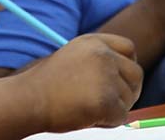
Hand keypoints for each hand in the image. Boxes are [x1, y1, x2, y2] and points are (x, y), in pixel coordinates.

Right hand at [20, 34, 142, 130]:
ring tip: (89, 109)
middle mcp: (103, 55)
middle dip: (129, 90)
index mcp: (94, 42)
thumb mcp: (74, 58)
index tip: (119, 80)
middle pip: (136, 74)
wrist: (28, 100)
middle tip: (113, 103)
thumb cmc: (47, 85)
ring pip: (129, 98)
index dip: (128, 66)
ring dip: (115, 108)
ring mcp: (105, 76)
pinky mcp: (106, 100)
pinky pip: (121, 116)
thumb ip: (99, 61)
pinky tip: (88, 117)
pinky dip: (109, 122)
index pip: (129, 49)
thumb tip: (126, 79)